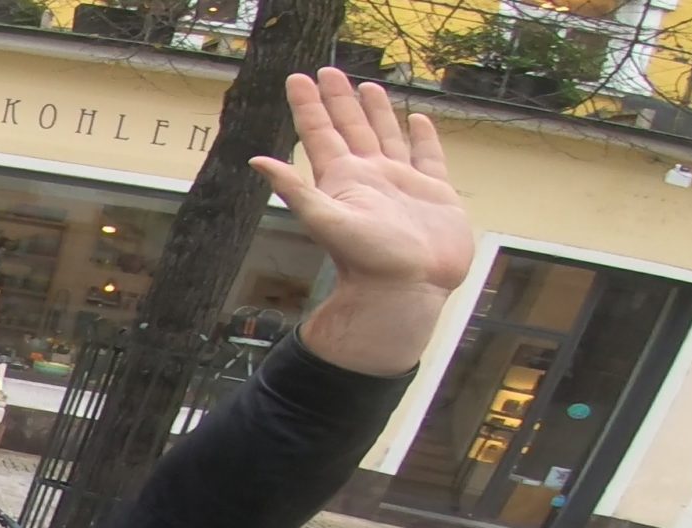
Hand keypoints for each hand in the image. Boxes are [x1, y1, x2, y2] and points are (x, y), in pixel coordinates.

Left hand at [254, 69, 474, 375]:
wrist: (407, 291)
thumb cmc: (367, 261)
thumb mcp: (325, 220)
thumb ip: (295, 190)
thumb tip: (256, 160)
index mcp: (342, 181)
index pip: (320, 134)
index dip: (309, 106)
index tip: (298, 78)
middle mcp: (369, 178)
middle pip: (351, 128)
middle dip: (339, 100)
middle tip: (329, 71)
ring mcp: (402, 185)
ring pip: (387, 137)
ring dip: (376, 113)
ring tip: (368, 87)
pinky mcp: (435, 194)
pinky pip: (428, 158)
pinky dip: (422, 138)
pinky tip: (418, 121)